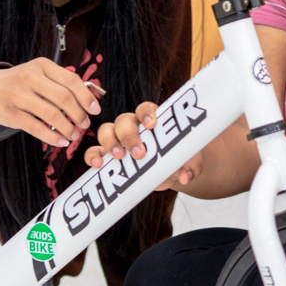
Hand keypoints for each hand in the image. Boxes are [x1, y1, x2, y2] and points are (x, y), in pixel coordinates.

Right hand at [0, 58, 101, 146]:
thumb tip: (87, 99)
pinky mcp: (10, 113)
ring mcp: (18, 95)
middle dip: (79, 114)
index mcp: (42, 66)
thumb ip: (59, 82)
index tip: (95, 109)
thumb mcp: (38, 73)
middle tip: (84, 124)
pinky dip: (52, 137)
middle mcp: (30, 77)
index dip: (86, 97)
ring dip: (67, 128)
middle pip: (63, 98)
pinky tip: (60, 141)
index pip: (71, 80)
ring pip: (51, 114)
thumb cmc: (19, 82)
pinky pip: (36, 127)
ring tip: (73, 135)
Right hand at [86, 102, 202, 190]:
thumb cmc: (179, 158)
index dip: (146, 113)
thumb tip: (186, 176)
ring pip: (106, 131)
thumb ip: (192, 165)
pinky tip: (98, 165)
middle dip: (129, 136)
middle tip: (139, 154)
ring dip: (110, 143)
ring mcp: (117, 139)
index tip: (151, 125)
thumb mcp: (190, 160)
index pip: (145, 108)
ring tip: (119, 158)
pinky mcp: (108, 156)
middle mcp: (132, 126)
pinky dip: (93, 156)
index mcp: (152, 120)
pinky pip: (94, 151)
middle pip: (124, 121)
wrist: (170, 172)